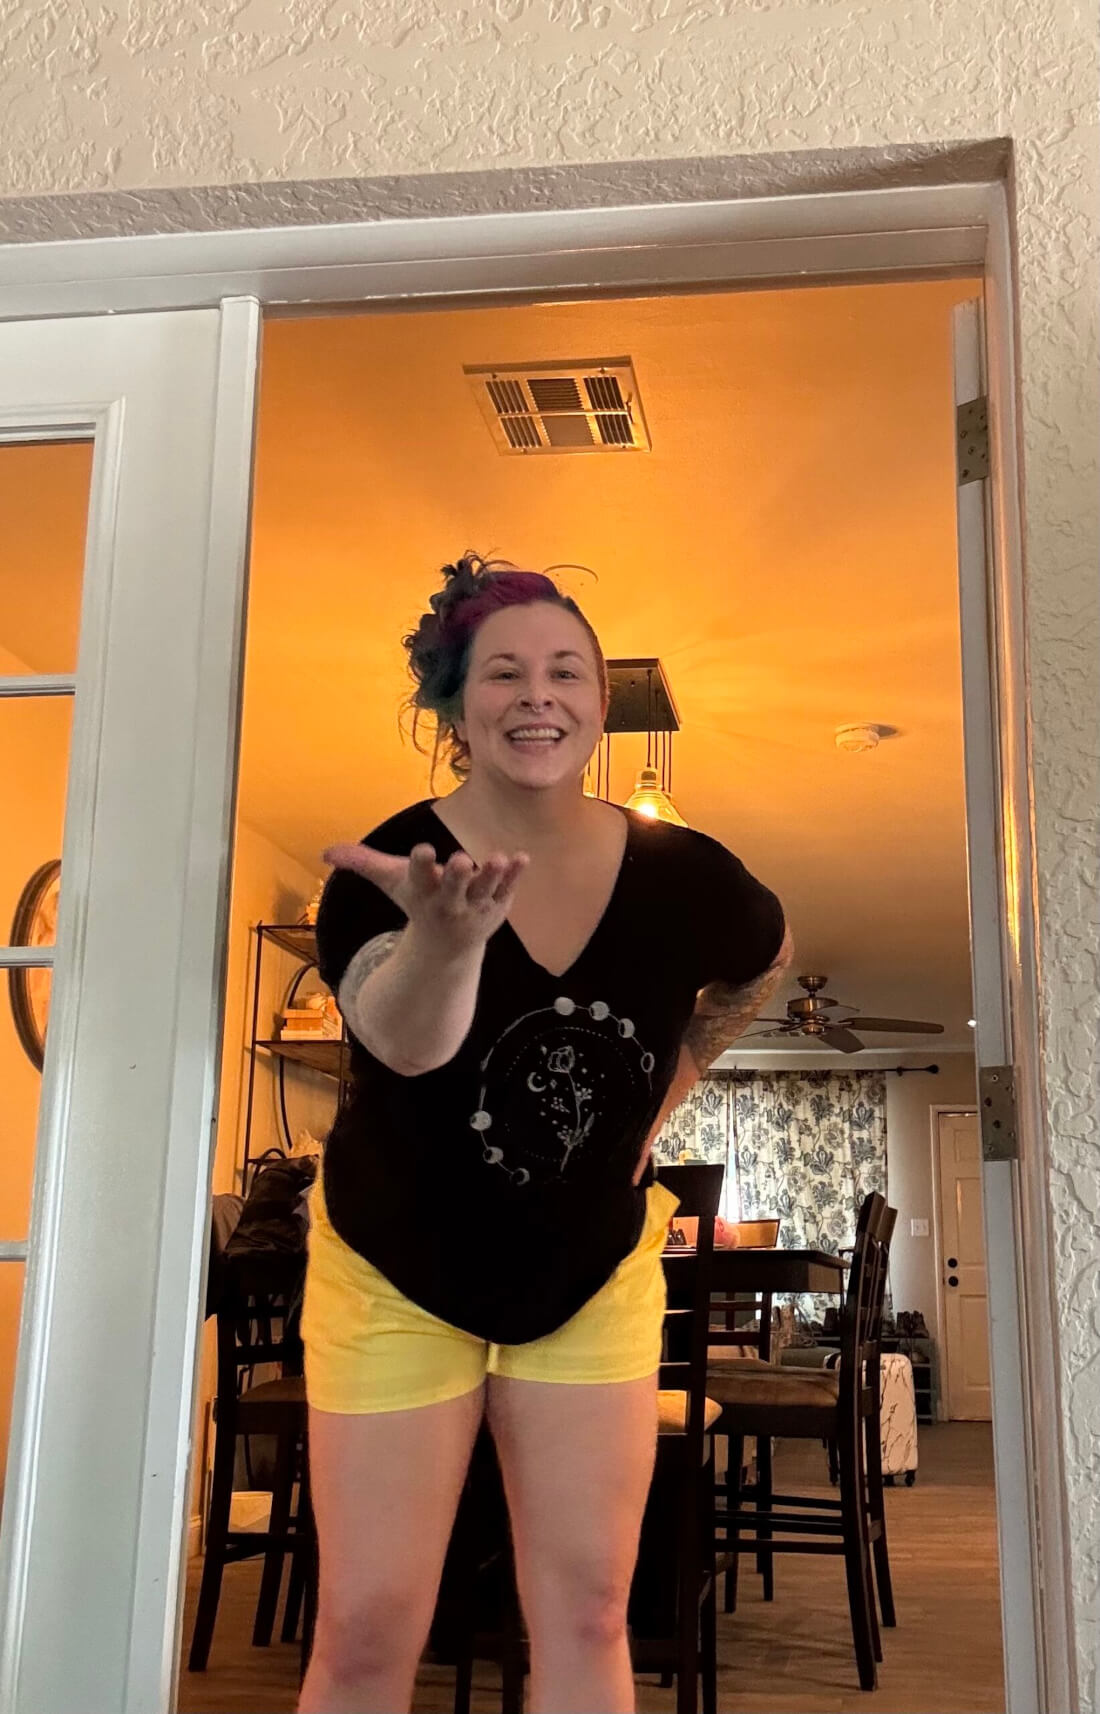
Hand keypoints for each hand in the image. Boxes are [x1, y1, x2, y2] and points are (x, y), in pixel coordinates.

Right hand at [323, 841, 527, 954]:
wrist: (448, 946)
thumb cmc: (418, 901)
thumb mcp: (391, 881)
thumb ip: (363, 863)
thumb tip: (325, 852)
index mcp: (423, 892)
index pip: (418, 877)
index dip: (420, 864)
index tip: (422, 849)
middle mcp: (449, 902)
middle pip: (452, 888)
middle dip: (455, 876)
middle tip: (459, 859)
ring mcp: (476, 905)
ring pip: (485, 890)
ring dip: (492, 876)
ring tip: (499, 858)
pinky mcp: (498, 904)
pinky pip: (508, 889)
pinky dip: (516, 876)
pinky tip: (523, 858)